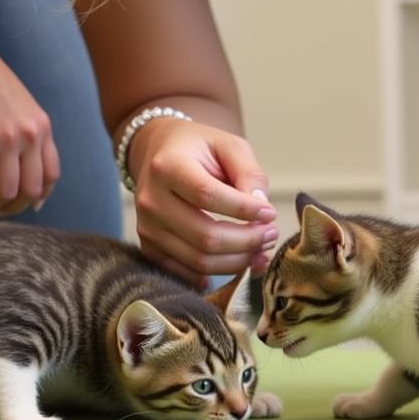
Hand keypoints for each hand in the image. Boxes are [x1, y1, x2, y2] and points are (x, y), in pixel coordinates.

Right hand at [0, 34, 58, 215]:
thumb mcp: (18, 107)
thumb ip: (24, 134)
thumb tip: (18, 169)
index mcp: (42, 127)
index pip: (51, 175)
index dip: (37, 197)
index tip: (22, 204)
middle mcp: (30, 135)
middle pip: (30, 191)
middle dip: (10, 207)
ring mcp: (6, 138)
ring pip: (4, 192)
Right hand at [128, 118, 278, 287]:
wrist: (158, 153)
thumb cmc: (199, 148)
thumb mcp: (229, 146)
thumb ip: (249, 174)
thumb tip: (262, 212)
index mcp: (168, 166)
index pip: (207, 195)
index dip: (244, 209)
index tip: (270, 214)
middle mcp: (151, 199)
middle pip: (205, 236)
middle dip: (247, 241)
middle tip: (271, 234)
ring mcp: (147, 228)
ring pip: (198, 260)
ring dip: (238, 261)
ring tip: (261, 248)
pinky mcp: (150, 248)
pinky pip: (187, 274)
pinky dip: (218, 273)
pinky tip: (240, 260)